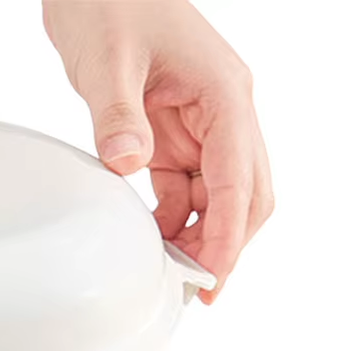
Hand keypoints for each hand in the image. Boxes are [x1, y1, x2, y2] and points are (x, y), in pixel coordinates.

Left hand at [44, 0, 272, 300]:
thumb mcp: (108, 57)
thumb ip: (117, 113)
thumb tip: (126, 162)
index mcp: (225, 94)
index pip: (239, 179)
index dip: (228, 236)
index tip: (213, 279)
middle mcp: (225, 113)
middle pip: (247, 195)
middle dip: (226, 243)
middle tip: (196, 290)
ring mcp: (203, 125)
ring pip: (219, 197)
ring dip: (200, 235)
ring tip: (170, 273)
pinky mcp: (176, 135)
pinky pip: (187, 189)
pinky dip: (175, 218)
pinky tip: (153, 240)